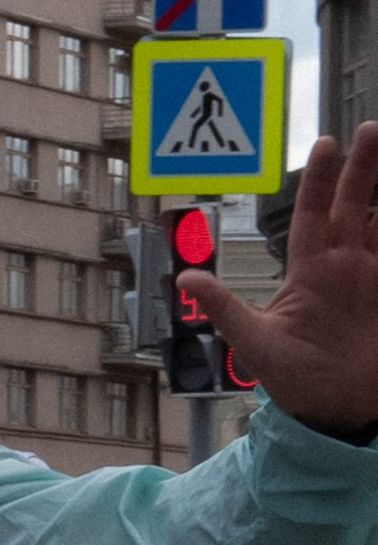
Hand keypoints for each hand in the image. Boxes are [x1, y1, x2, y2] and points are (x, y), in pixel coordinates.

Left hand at [180, 126, 377, 432]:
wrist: (336, 414)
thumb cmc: (294, 382)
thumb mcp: (255, 344)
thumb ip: (225, 308)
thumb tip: (184, 280)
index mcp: (309, 271)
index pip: (312, 213)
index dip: (319, 179)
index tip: (327, 144)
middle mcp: (343, 266)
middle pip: (354, 204)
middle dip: (363, 168)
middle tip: (370, 130)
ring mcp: (372, 280)